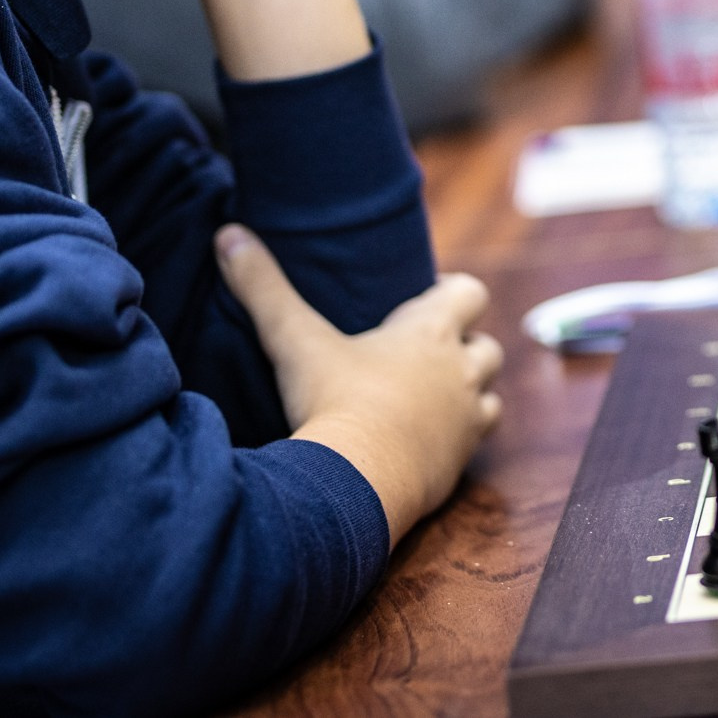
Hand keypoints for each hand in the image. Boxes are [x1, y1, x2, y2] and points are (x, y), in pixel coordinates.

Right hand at [217, 225, 502, 541]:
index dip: (454, 293)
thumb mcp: (295, 341)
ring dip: (468, 396)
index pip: (471, 292)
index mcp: (432, 333)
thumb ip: (263, 288)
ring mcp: (467, 420)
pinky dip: (457, 440)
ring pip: (489, 397)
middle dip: (464, 348)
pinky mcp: (460, 463)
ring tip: (430, 400)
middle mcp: (462, 372)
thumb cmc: (332, 401)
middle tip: (423, 356)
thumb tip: (228, 236)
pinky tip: (424, 444)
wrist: (355, 482)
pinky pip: (474, 444)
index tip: (425, 301)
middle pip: (488, 347)